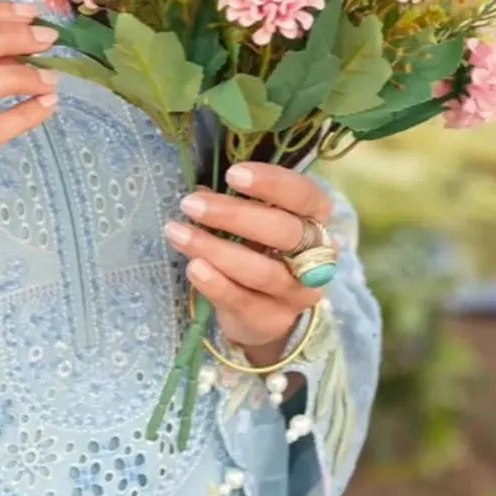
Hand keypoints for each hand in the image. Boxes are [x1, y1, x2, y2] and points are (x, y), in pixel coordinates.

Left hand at [164, 162, 337, 366]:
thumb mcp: (252, 221)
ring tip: (177, 233)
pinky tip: (193, 268)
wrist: (263, 309)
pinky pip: (244, 301)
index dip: (272, 183)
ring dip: (214, 249)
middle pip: (284, 232)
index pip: (304, 195)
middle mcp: (318, 255)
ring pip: (261, 271)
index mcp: (315, 218)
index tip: (233, 175)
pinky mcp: (274, 320)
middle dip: (234, 215)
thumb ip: (234, 205)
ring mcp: (298, 292)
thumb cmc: (258, 249)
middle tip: (190, 204)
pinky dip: (216, 283)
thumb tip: (199, 192)